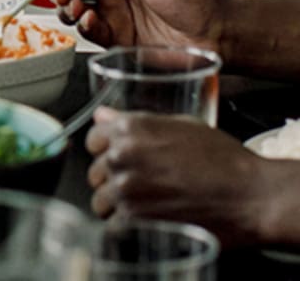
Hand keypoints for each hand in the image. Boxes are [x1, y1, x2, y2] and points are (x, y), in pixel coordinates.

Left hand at [86, 108, 280, 246]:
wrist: (248, 195)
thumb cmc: (222, 158)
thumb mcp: (180, 125)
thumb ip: (136, 120)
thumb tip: (103, 115)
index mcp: (130, 128)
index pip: (93, 138)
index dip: (105, 148)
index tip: (118, 157)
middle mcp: (122, 156)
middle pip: (95, 170)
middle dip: (112, 177)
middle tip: (138, 182)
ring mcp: (126, 190)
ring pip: (101, 200)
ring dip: (116, 204)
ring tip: (143, 204)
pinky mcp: (136, 221)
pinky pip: (114, 225)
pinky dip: (126, 226)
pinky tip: (147, 220)